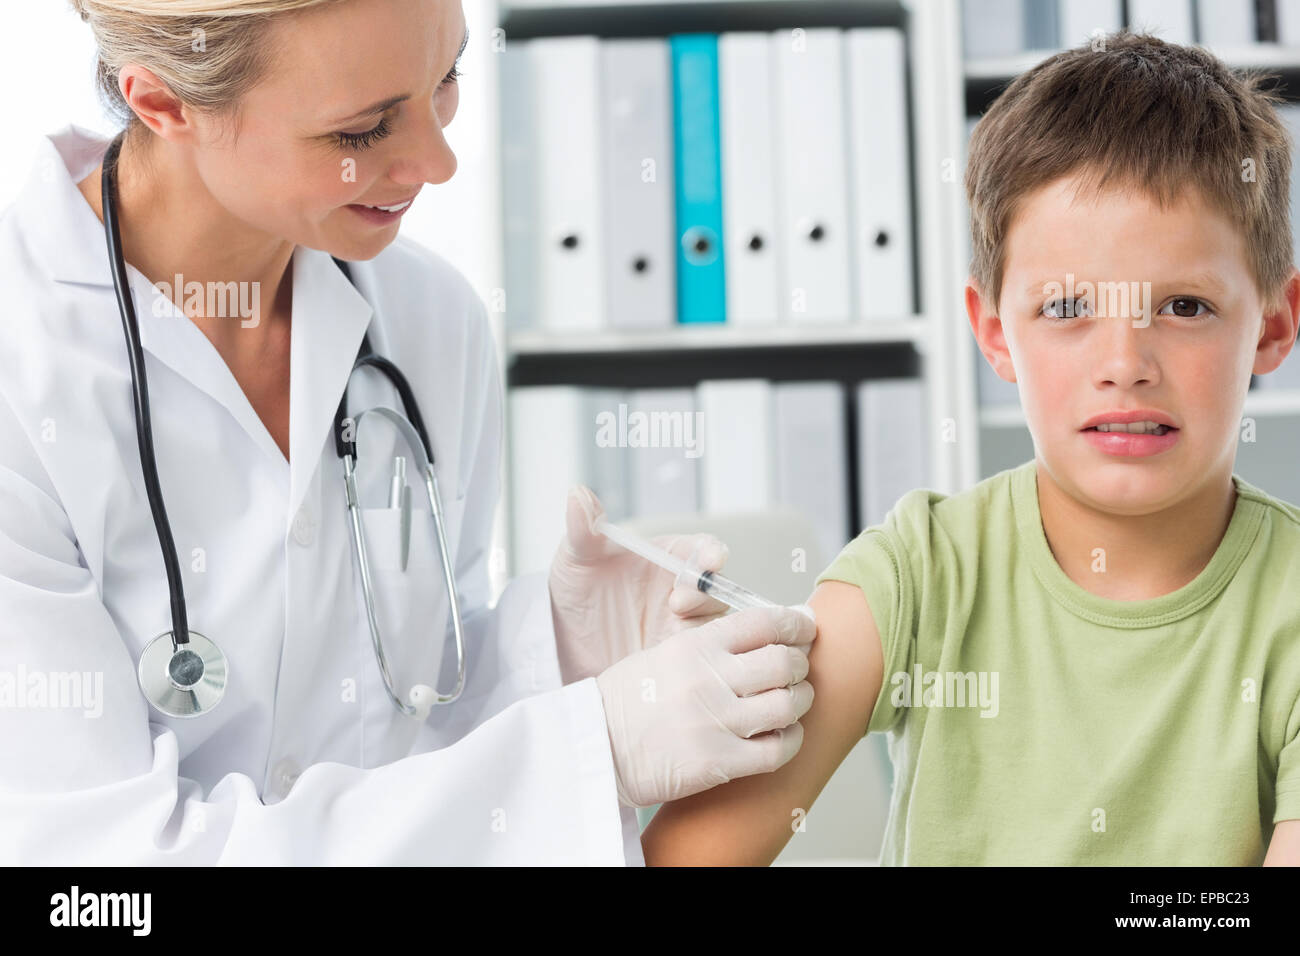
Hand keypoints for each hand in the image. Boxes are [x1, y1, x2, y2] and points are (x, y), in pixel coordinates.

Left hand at [550, 486, 730, 683]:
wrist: (565, 646)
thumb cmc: (577, 594)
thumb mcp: (576, 561)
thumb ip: (583, 531)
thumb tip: (578, 494)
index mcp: (669, 558)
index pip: (702, 549)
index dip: (711, 553)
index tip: (709, 560)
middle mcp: (685, 591)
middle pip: (718, 590)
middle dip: (706, 594)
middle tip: (678, 602)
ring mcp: (685, 627)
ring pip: (717, 627)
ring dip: (706, 629)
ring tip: (672, 635)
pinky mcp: (681, 662)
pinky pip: (704, 662)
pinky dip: (700, 661)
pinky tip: (674, 664)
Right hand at [596, 603, 817, 808]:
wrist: (596, 749)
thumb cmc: (631, 701)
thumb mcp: (664, 653)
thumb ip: (713, 642)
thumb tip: (770, 630)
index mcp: (694, 645)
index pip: (764, 621)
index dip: (795, 623)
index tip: (805, 627)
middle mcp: (707, 678)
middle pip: (783, 662)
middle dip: (799, 665)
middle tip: (797, 669)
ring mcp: (714, 721)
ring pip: (788, 705)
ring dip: (799, 702)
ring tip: (792, 702)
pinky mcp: (719, 761)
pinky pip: (777, 750)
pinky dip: (790, 741)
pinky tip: (782, 736)